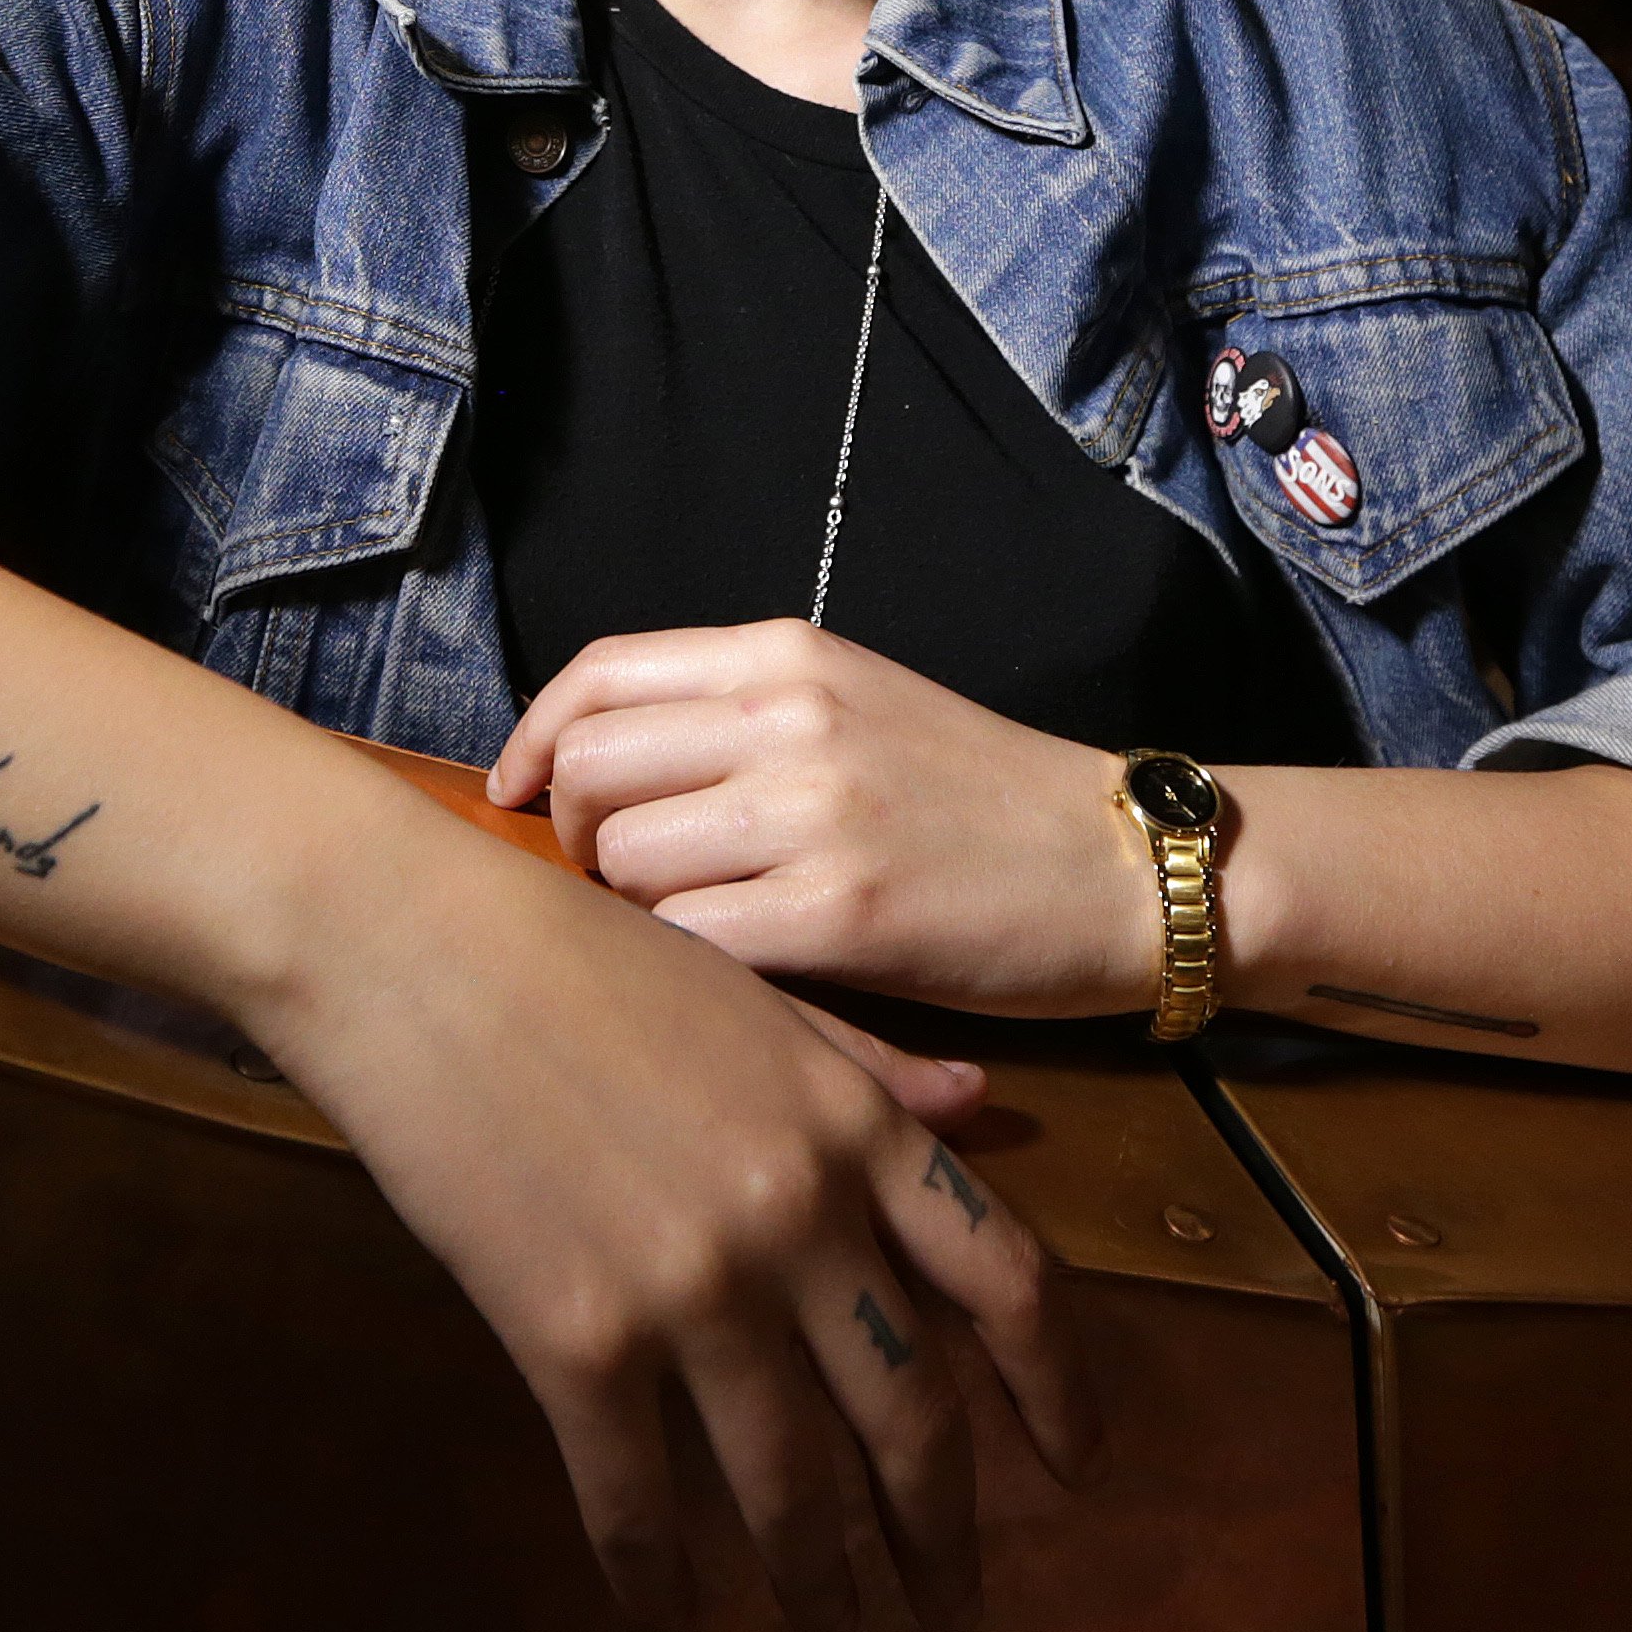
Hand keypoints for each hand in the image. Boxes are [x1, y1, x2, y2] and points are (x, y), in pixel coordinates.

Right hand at [248, 833, 1096, 1631]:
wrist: (412, 945)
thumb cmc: (573, 949)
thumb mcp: (749, 989)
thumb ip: (866, 1065)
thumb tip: (977, 1109)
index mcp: (854, 1126)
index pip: (1007, 1282)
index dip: (1058, 1392)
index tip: (1078, 1469)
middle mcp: (798, 1218)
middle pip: (911, 1416)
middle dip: (941, 1532)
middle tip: (954, 1608)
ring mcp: (692, 1286)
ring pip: (789, 1485)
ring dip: (817, 1579)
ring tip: (831, 1629)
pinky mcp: (575, 1337)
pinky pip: (636, 1496)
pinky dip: (655, 1574)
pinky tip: (665, 1612)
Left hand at [489, 621, 1151, 1016]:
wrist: (1116, 864)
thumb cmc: (976, 796)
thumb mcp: (856, 705)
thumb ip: (736, 716)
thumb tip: (590, 762)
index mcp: (787, 657)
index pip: (601, 674)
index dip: (535, 739)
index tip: (516, 794)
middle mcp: (789, 718)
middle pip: (589, 769)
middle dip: (572, 835)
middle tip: (616, 881)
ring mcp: (813, 813)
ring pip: (622, 860)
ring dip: (629, 909)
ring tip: (686, 928)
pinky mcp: (841, 913)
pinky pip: (687, 940)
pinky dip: (682, 966)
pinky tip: (727, 974)